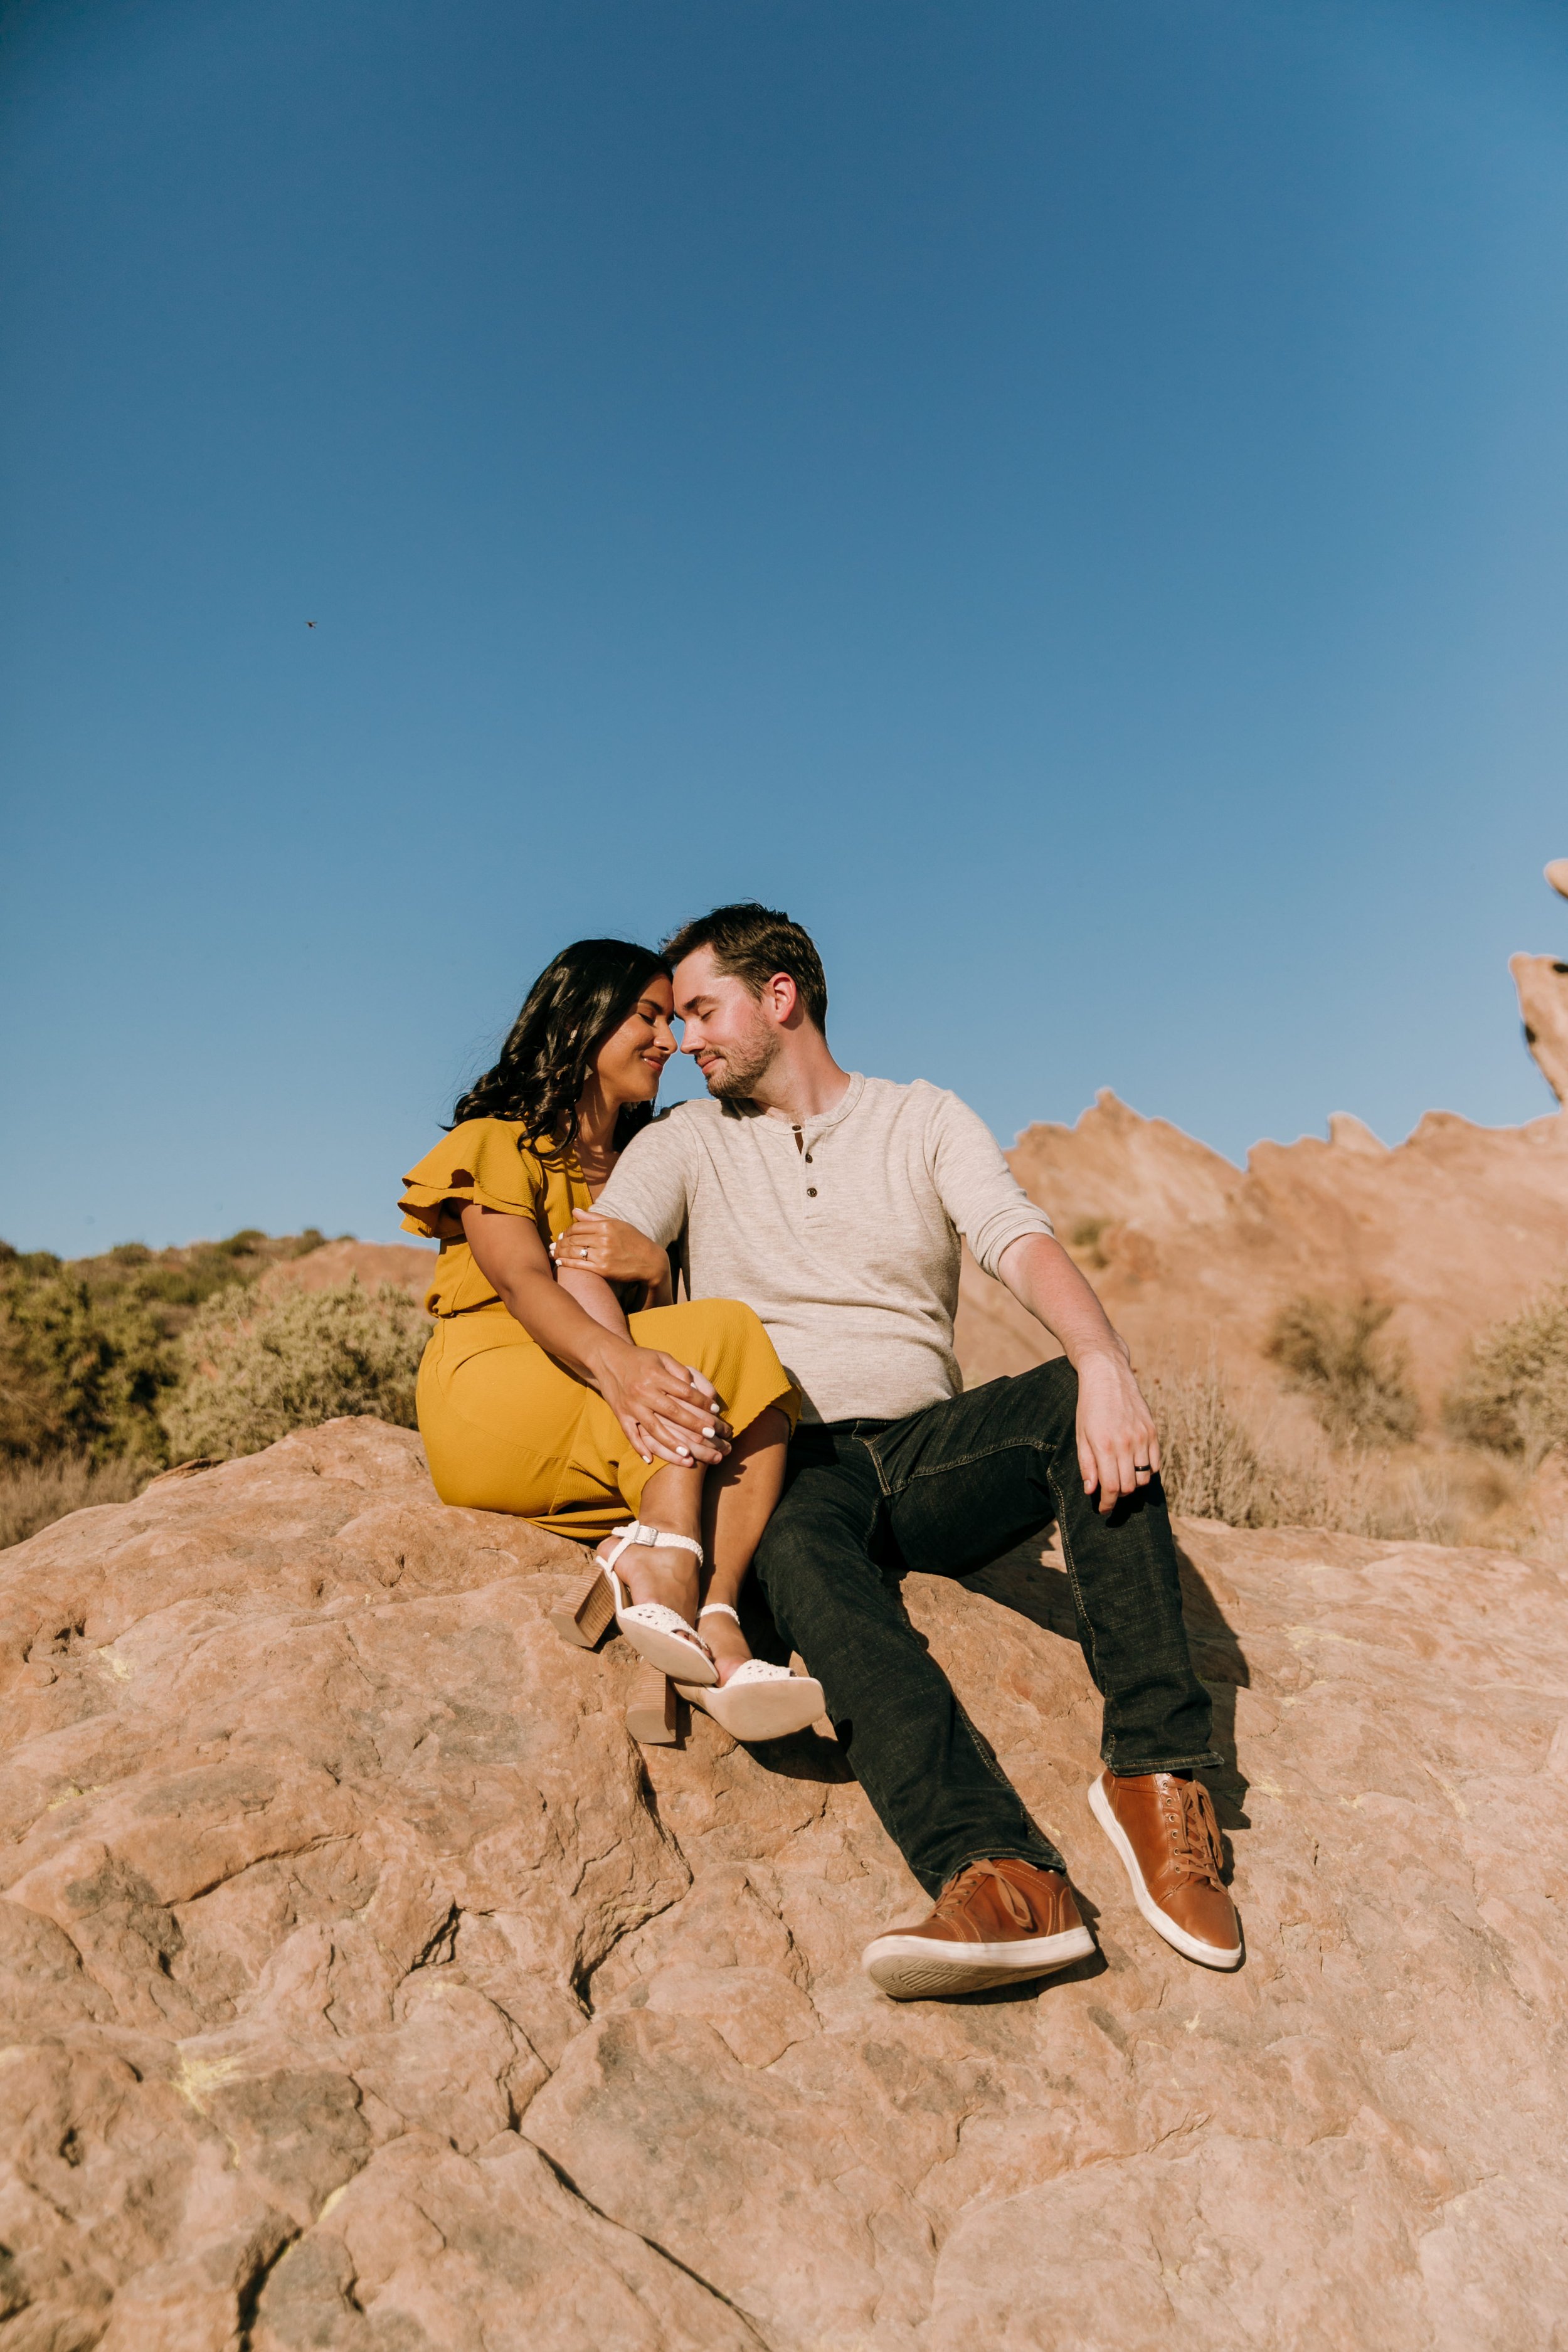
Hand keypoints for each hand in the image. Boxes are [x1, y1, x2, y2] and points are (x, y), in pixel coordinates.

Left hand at [552, 1210, 667, 1289]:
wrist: (650, 1261)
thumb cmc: (633, 1241)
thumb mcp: (617, 1224)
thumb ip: (594, 1218)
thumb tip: (574, 1211)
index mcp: (606, 1226)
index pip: (577, 1226)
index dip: (567, 1231)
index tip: (562, 1235)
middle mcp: (604, 1239)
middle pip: (573, 1239)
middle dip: (560, 1242)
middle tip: (553, 1245)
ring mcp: (603, 1254)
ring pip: (573, 1252)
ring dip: (559, 1252)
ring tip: (553, 1253)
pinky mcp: (603, 1269)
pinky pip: (578, 1265)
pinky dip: (565, 1263)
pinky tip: (559, 1262)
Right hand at [598, 1340, 732, 1469]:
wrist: (607, 1358)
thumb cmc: (641, 1359)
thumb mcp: (662, 1357)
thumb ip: (681, 1372)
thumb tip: (697, 1390)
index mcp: (656, 1376)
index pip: (684, 1392)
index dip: (702, 1402)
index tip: (716, 1411)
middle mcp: (644, 1391)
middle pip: (673, 1411)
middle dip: (694, 1424)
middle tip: (711, 1435)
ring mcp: (631, 1405)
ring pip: (653, 1427)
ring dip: (671, 1442)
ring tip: (687, 1455)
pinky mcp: (621, 1414)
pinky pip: (630, 1434)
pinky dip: (639, 1447)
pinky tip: (650, 1460)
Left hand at [1074, 1346, 1160, 1515]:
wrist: (1108, 1375)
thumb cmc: (1089, 1406)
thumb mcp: (1080, 1435)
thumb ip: (1086, 1464)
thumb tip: (1091, 1491)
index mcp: (1104, 1445)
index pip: (1111, 1488)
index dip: (1107, 1504)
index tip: (1102, 1510)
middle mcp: (1125, 1443)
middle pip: (1128, 1487)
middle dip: (1118, 1497)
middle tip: (1109, 1495)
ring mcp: (1142, 1437)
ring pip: (1143, 1478)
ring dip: (1132, 1485)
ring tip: (1121, 1479)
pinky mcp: (1153, 1432)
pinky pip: (1155, 1464)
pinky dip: (1146, 1472)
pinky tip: (1134, 1467)